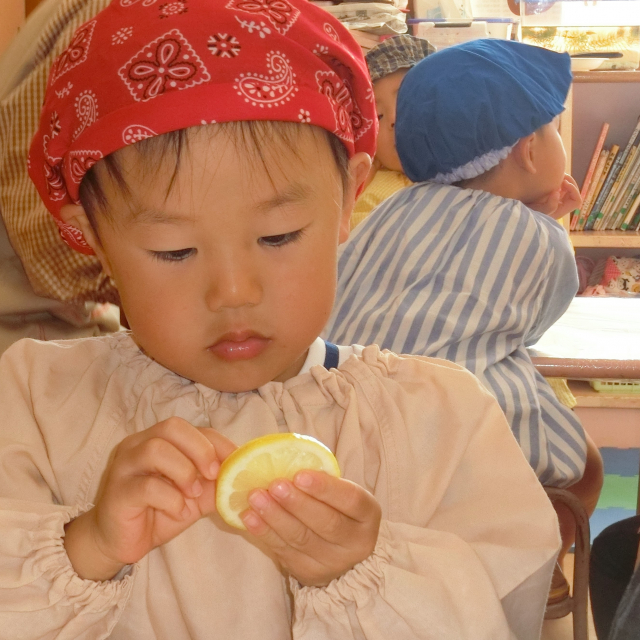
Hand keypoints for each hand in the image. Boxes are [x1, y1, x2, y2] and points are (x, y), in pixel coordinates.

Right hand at [64, 418, 236, 580]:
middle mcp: (137, 445)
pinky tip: (178, 511)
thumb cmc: (158, 511)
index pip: (189, 428)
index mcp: (157, 439)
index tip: (234, 461)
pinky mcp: (118, 493)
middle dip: (199, 449)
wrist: (119, 542)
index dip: (215, 442)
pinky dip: (170, 499)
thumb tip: (244, 474)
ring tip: (192, 494)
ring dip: (184, 471)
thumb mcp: (195, 494)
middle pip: (171, 427)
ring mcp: (124, 467)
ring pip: (156, 450)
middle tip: (212, 474)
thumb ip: (215, 481)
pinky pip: (146, 487)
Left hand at [241, 470, 381, 586]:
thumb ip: (319, 476)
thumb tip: (282, 456)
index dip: (325, 488)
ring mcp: (332, 562)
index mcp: (367, 515)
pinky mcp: (308, 573)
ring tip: (256, 497)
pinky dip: (265, 532)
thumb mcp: (339, 491)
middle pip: (326, 523)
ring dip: (275, 516)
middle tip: (274, 485)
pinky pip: (284, 551)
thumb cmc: (335, 507)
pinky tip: (249, 517)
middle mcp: (355, 542)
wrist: (340, 549)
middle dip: (297, 503)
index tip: (299, 474)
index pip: (351, 500)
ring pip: (301, 538)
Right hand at [526, 174, 581, 219]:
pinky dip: (558, 180)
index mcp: (560, 210)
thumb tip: (558, 193)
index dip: (573, 191)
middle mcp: (559, 205)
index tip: (563, 183)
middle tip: (561, 175)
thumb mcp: (538, 211)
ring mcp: (555, 199)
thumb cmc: (526, 210)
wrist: (517, 205)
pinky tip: (551, 176)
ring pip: (567, 188)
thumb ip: (550, 206)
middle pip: (574, 193)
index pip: (576, 201)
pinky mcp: (549, 193)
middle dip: (570, 182)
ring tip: (557, 174)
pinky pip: (559, 185)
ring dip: (565, 180)